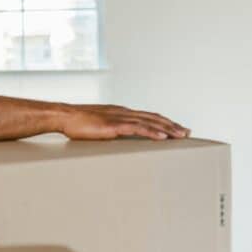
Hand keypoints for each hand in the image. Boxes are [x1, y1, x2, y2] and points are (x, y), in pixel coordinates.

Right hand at [59, 104, 190, 140]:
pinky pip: (137, 129)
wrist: (63, 116)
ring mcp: (119, 118)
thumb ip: (108, 131)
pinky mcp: (113, 125)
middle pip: (153, 117)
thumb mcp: (96, 127)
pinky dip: (152, 132)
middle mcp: (123, 112)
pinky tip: (163, 137)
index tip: (175, 128)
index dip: (163, 122)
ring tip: (181, 136)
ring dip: (168, 129)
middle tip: (187, 133)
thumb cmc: (75, 123)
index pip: (147, 116)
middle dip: (172, 125)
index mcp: (120, 113)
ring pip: (150, 122)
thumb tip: (113, 139)